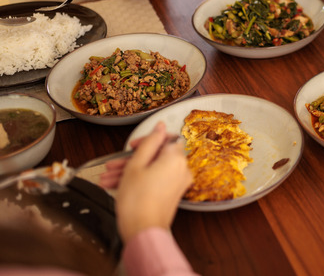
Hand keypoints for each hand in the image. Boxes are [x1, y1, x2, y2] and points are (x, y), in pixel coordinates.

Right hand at [100, 122, 191, 242]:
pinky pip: (155, 180)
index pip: (165, 139)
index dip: (147, 140)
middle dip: (132, 160)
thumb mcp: (136, 165)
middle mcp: (181, 169)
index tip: (131, 147)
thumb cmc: (137, 200)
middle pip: (156, 156)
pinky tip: (116, 186)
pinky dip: (139, 181)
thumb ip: (149, 143)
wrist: (142, 231)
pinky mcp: (172, 194)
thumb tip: (160, 127)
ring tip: (108, 178)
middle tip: (113, 165)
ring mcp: (178, 183)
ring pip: (153, 169)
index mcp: (176, 158)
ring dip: (130, 172)